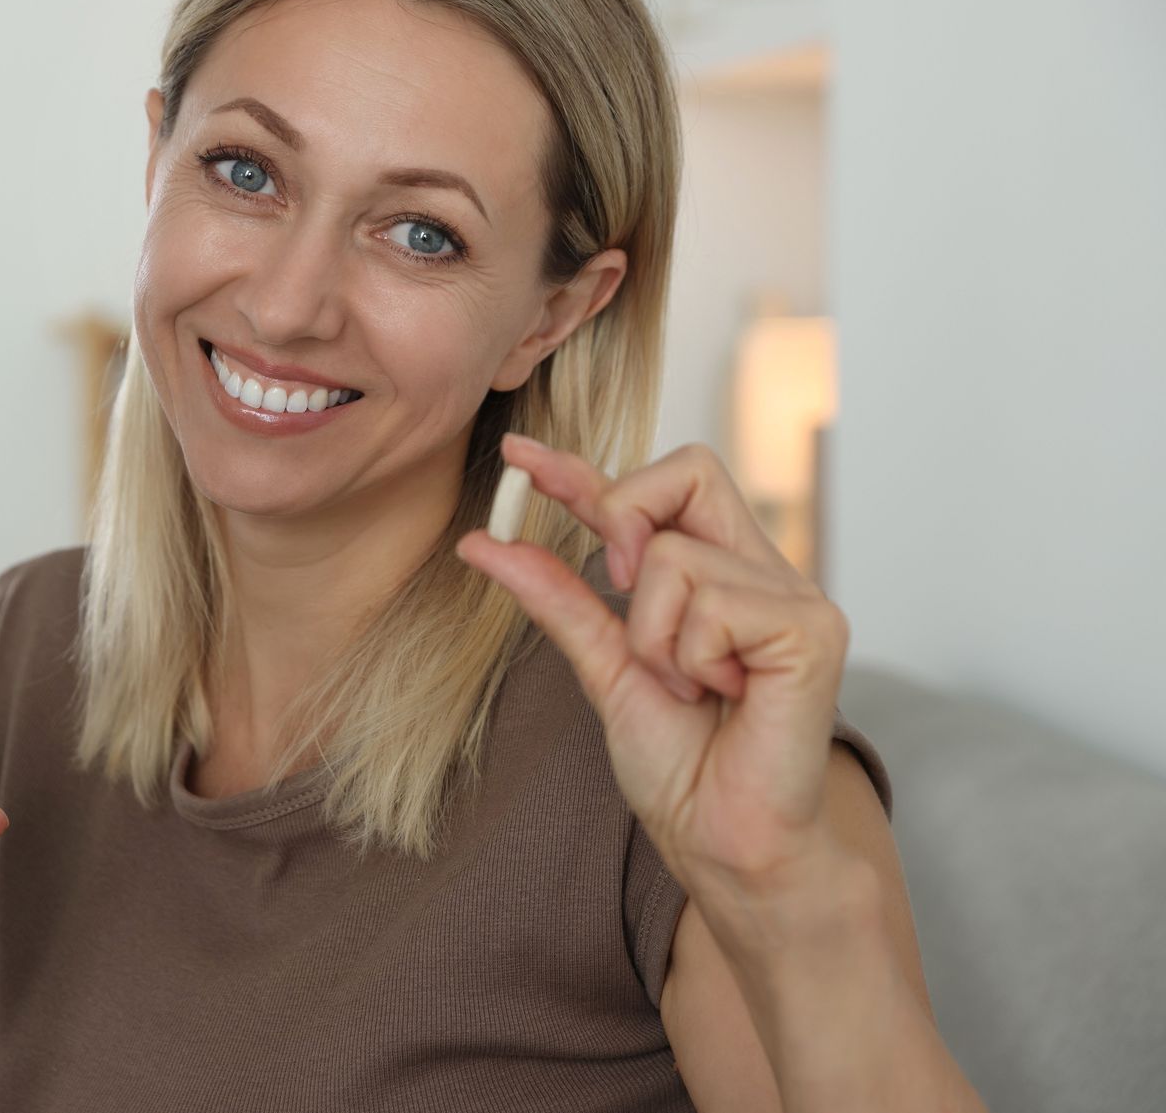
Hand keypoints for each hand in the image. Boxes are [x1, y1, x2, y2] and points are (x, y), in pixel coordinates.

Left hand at [455, 436, 849, 897]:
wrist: (723, 842)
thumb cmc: (681, 765)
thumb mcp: (601, 666)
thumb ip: (557, 598)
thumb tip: (482, 542)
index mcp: (714, 573)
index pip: (651, 490)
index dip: (581, 468)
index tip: (518, 453)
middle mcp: (759, 570)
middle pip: (686, 470)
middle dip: (625, 516)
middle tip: (623, 591)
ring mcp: (792, 594)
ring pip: (674, 556)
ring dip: (653, 636)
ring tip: (689, 688)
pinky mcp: (812, 628)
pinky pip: (713, 604)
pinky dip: (692, 657)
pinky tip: (724, 695)